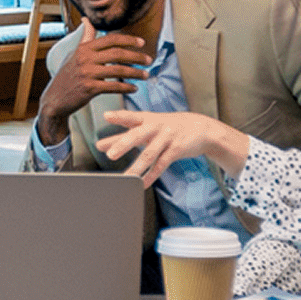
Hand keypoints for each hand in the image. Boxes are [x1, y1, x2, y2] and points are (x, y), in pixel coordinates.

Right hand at [35, 18, 150, 144]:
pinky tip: (134, 88)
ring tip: (146, 75)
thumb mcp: (74, 54)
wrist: (54, 99)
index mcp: (84, 48)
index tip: (142, 43)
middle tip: (149, 60)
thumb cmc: (66, 76)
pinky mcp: (89, 88)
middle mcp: (85, 59)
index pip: (110, 39)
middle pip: (117, 54)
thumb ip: (85, 38)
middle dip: (136, 56)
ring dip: (135, 73)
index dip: (128, 40)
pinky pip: (113, 86)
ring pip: (117, 70)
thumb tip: (87, 20)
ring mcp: (87, 73)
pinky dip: (126, 87)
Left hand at [96, 110, 249, 186]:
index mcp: (147, 119)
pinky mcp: (176, 150)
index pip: (131, 116)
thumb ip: (124, 135)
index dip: (119, 116)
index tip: (106, 116)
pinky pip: (161, 165)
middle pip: (137, 135)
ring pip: (149, 154)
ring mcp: (166, 138)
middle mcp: (155, 127)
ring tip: (125, 178)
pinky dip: (151, 176)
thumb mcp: (148, 126)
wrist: (201, 128)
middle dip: (123, 144)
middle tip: (109, 154)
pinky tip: (141, 184)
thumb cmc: (167, 127)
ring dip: (136, 167)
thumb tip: (99, 145)